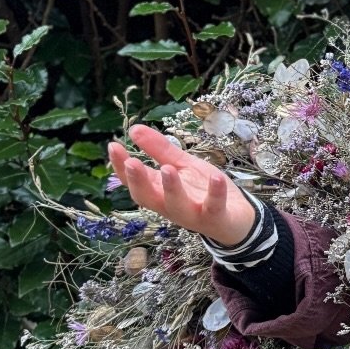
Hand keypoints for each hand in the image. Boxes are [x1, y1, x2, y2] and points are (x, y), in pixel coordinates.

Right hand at [107, 123, 256, 247]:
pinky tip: (216, 176)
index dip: (121, 167)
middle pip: (148, 197)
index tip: (113, 146)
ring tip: (167, 169)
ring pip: (176, 206)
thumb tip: (133, 129)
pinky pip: (214, 207)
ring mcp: (192, 213)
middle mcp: (170, 206)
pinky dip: (215, 193)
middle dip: (138, 181)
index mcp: (159, 192)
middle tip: (132, 163)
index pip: (133, 181)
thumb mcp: (182, 165)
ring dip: (171, 188)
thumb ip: (159, 150)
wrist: (236, 218)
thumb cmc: (202, 191)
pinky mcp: (216, 217)